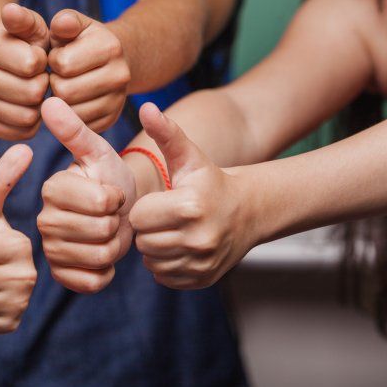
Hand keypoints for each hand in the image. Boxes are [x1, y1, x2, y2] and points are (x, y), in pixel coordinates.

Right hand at [0, 3, 49, 139]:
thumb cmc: (26, 42)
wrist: (6, 61)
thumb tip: (10, 9)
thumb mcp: (30, 25)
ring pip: (28, 117)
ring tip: (34, 90)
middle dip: (43, 84)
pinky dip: (33, 123)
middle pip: (32, 93)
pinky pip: (22, 133)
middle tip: (39, 76)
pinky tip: (29, 106)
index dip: (43, 61)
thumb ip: (24, 18)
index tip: (38, 56)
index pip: (32, 64)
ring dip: (40, 105)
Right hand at [37, 97, 135, 292]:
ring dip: (115, 246)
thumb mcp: (98, 151)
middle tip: (112, 214)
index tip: (112, 190)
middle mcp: (44, 220)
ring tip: (109, 232)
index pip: (101, 201)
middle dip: (117, 222)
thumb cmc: (110, 177)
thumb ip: (74, 130)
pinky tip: (105, 255)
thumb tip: (49, 101)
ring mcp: (51, 250)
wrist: (120, 210)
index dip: (117, 197)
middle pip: (100, 231)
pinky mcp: (62, 275)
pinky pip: (92, 281)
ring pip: (99, 256)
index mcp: (52, 188)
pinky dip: (107, 271)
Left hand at [49, 10, 130, 132]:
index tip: (57, 56)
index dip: (52, 60)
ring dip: (59, 101)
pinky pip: (78, 126)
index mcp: (110, 47)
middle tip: (57, 75)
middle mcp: (120, 75)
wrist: (111, 60)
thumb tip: (61, 24)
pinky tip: (70, 101)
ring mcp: (118, 100)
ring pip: (71, 112)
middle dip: (54, 82)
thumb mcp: (74, 24)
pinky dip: (68, 117)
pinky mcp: (111, 119)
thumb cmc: (82, 41)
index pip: (63, 64)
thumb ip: (64, 21)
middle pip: (65, 91)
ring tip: (63, 86)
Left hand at [129, 104, 256, 288]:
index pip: (138, 217)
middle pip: (143, 242)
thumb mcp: (189, 156)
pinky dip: (167, 265)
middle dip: (148, 229)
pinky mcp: (203, 279)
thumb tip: (145, 107)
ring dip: (156, 248)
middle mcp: (199, 238)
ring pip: (152, 261)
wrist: (248, 211)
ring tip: (172, 231)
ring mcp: (203, 262)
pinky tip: (180, 247)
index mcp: (190, 206)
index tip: (160, 201)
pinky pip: (164, 277)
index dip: (144, 208)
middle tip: (164, 217)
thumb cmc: (210, 181)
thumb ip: (166, 132)